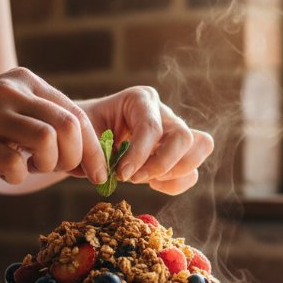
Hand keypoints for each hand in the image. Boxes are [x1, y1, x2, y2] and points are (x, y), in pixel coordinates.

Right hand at [0, 67, 108, 184]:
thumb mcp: (2, 102)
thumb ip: (37, 117)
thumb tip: (82, 151)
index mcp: (24, 81)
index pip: (75, 113)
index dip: (93, 147)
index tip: (98, 173)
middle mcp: (10, 92)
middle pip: (69, 126)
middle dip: (77, 158)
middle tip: (61, 172)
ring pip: (47, 142)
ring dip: (48, 166)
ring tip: (30, 168)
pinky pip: (14, 165)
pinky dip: (17, 177)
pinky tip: (4, 172)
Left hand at [78, 86, 213, 194]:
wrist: (83, 137)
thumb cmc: (82, 131)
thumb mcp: (81, 134)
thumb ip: (95, 150)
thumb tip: (112, 174)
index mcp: (139, 99)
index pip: (151, 126)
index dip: (139, 154)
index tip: (121, 174)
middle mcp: (163, 113)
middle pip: (184, 136)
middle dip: (162, 164)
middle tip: (134, 178)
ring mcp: (173, 132)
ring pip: (201, 147)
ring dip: (174, 172)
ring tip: (145, 179)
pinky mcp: (178, 154)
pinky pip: (192, 172)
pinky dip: (175, 184)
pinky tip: (151, 184)